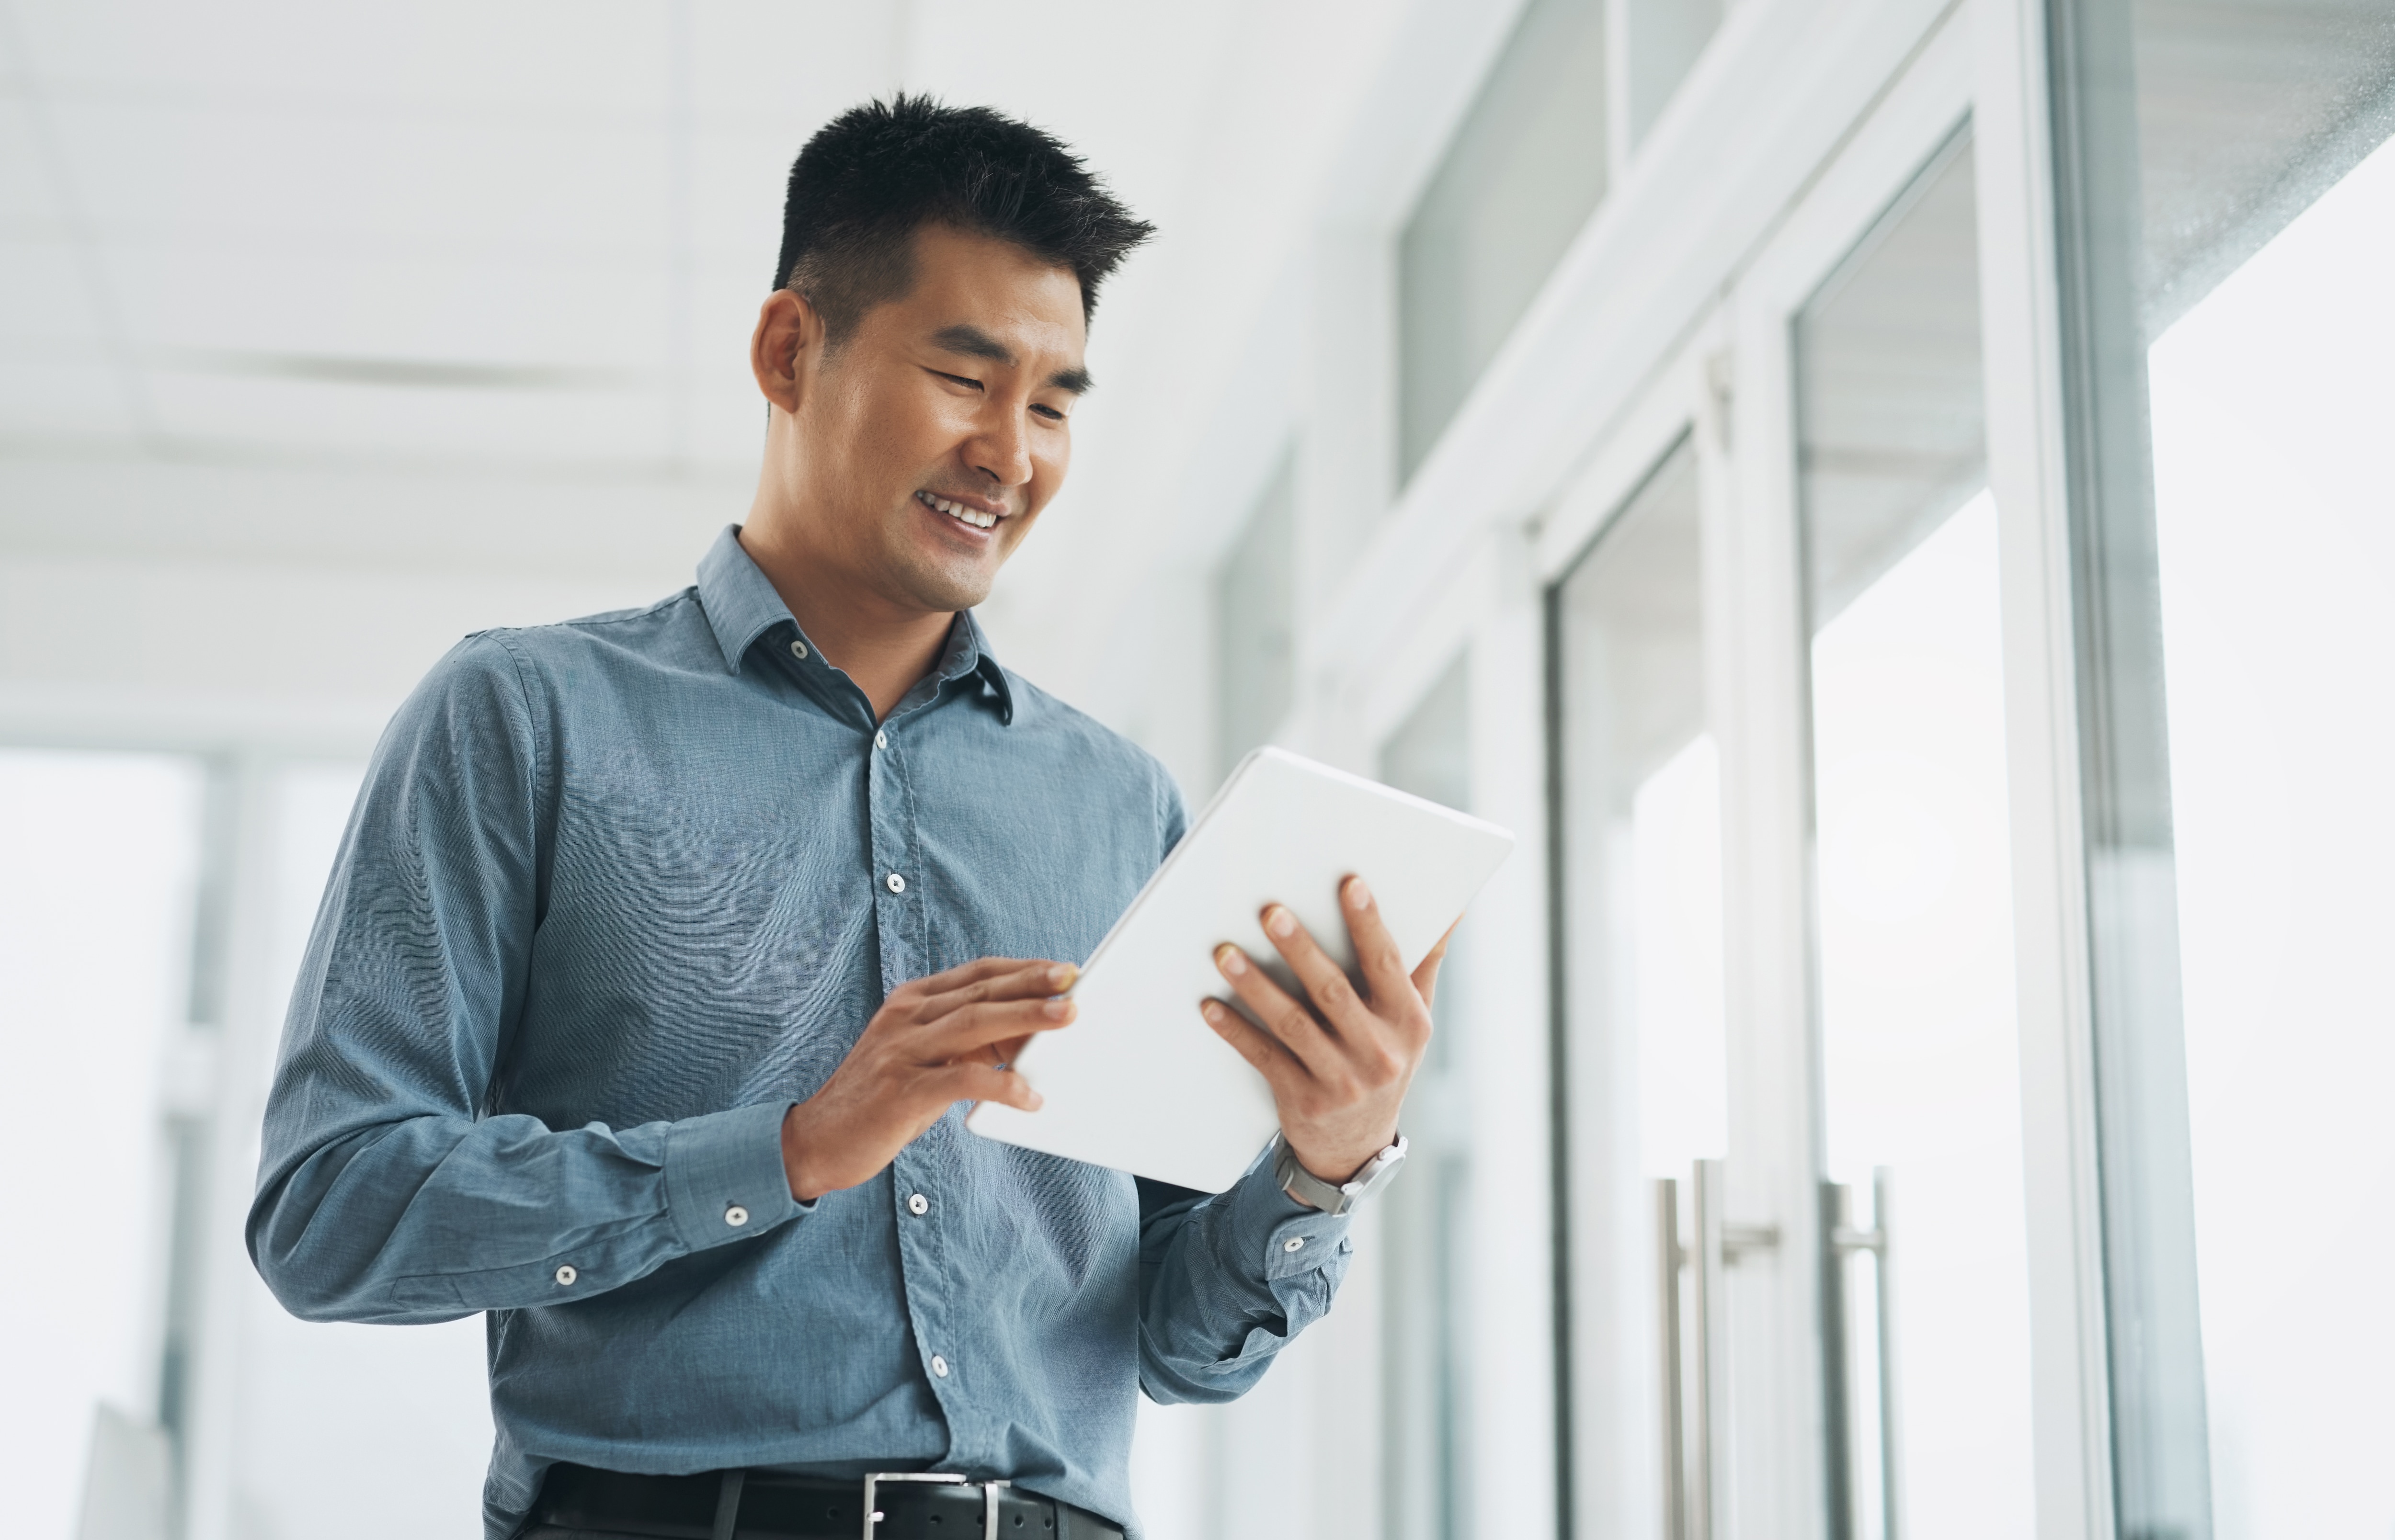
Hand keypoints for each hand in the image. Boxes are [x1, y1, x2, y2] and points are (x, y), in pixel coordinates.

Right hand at [781, 956, 1075, 1201]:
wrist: (816, 1140)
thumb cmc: (881, 1100)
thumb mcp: (924, 1059)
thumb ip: (967, 1044)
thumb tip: (1029, 1035)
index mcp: (911, 1002)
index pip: (976, 973)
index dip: (1021, 969)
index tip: (1063, 968)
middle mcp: (905, 1018)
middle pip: (980, 991)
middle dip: (1031, 984)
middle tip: (1074, 980)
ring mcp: (901, 1052)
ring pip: (973, 1023)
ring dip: (1024, 1017)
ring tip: (1066, 1018)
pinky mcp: (901, 1092)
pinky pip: (960, 1080)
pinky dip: (1000, 1085)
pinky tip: (1028, 1097)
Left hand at [1199, 877, 1452, 1198]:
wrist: (1356, 1145)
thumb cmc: (1384, 1060)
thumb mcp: (1413, 1020)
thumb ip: (1424, 963)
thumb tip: (1453, 909)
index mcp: (1408, 1023)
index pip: (1388, 965)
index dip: (1369, 924)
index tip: (1349, 884)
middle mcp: (1379, 1053)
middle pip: (1333, 992)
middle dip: (1300, 949)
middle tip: (1271, 912)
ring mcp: (1340, 1080)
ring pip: (1293, 1024)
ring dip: (1257, 987)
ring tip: (1226, 954)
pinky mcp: (1303, 1100)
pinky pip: (1265, 1058)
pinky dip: (1236, 1031)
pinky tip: (1211, 1006)